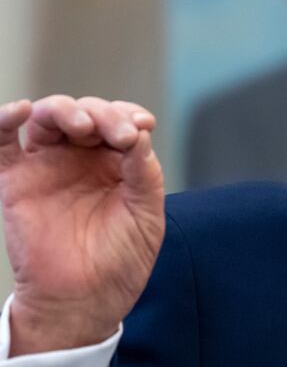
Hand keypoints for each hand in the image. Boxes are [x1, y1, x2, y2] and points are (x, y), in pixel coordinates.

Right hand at [0, 95, 164, 355]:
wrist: (85, 301)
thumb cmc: (121, 261)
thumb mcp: (147, 216)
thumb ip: (145, 174)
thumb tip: (139, 133)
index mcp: (118, 162)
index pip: (121, 121)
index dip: (129, 115)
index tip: (141, 127)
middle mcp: (83, 158)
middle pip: (87, 113)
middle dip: (104, 114)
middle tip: (118, 135)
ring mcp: (49, 166)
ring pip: (50, 118)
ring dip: (66, 110)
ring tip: (83, 126)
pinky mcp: (16, 181)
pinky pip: (2, 142)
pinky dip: (5, 119)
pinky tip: (22, 111)